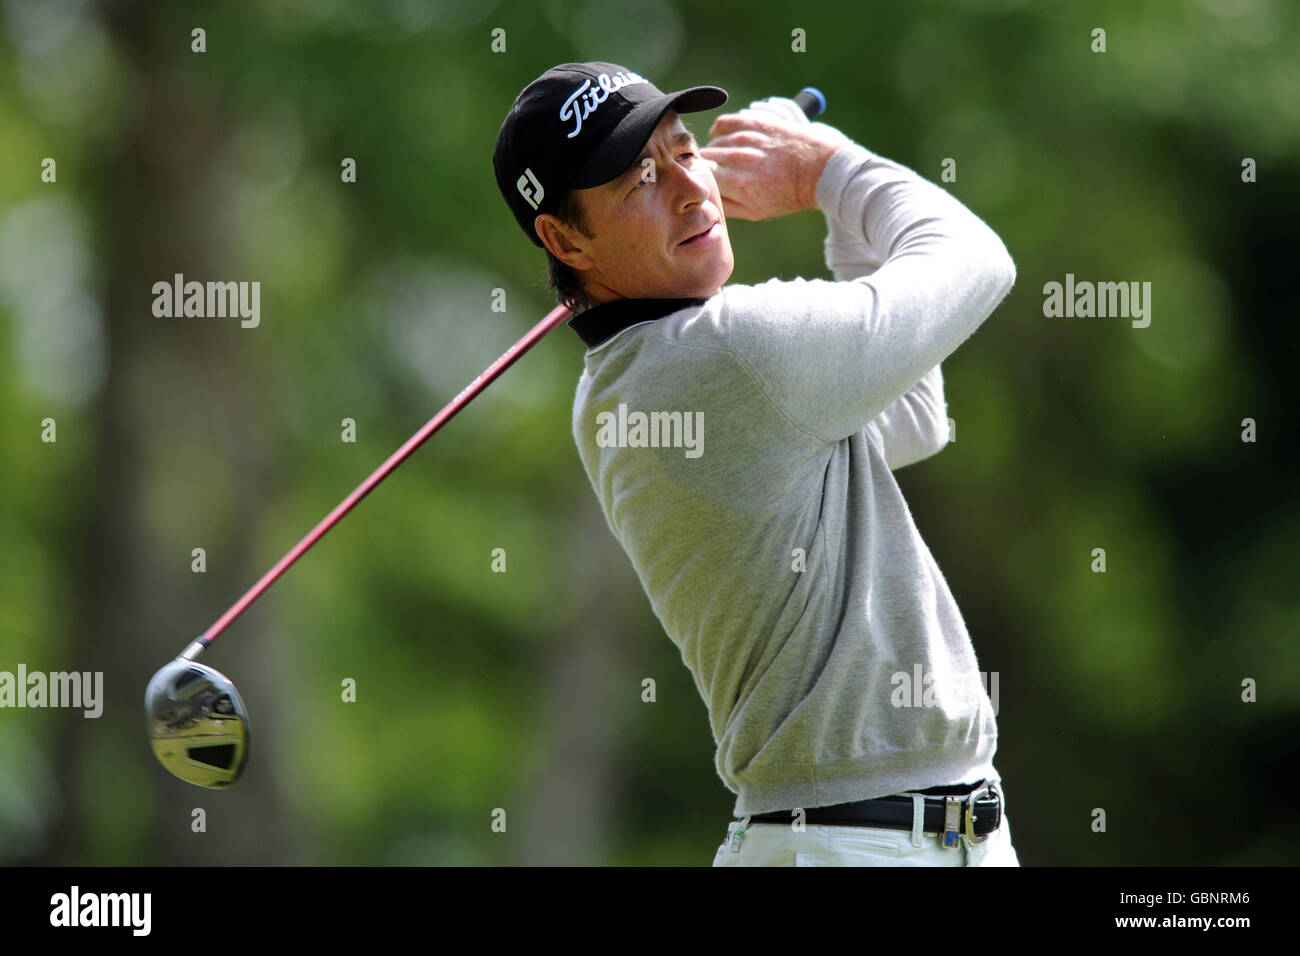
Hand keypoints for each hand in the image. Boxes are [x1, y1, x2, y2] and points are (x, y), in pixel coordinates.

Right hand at [701, 107, 848, 220]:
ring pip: (712, 142)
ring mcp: (747, 137)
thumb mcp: (756, 212)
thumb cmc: (789, 195)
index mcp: (737, 183)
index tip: (700, 184)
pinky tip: (724, 139)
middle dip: (704, 167)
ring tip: (725, 161)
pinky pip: (724, 122)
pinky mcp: (755, 122)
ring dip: (714, 151)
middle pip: (702, 158)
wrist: (819, 170)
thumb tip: (705, 198)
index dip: (696, 180)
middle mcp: (738, 158)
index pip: (699, 176)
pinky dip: (719, 131)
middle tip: (713, 174)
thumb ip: (726, 206)